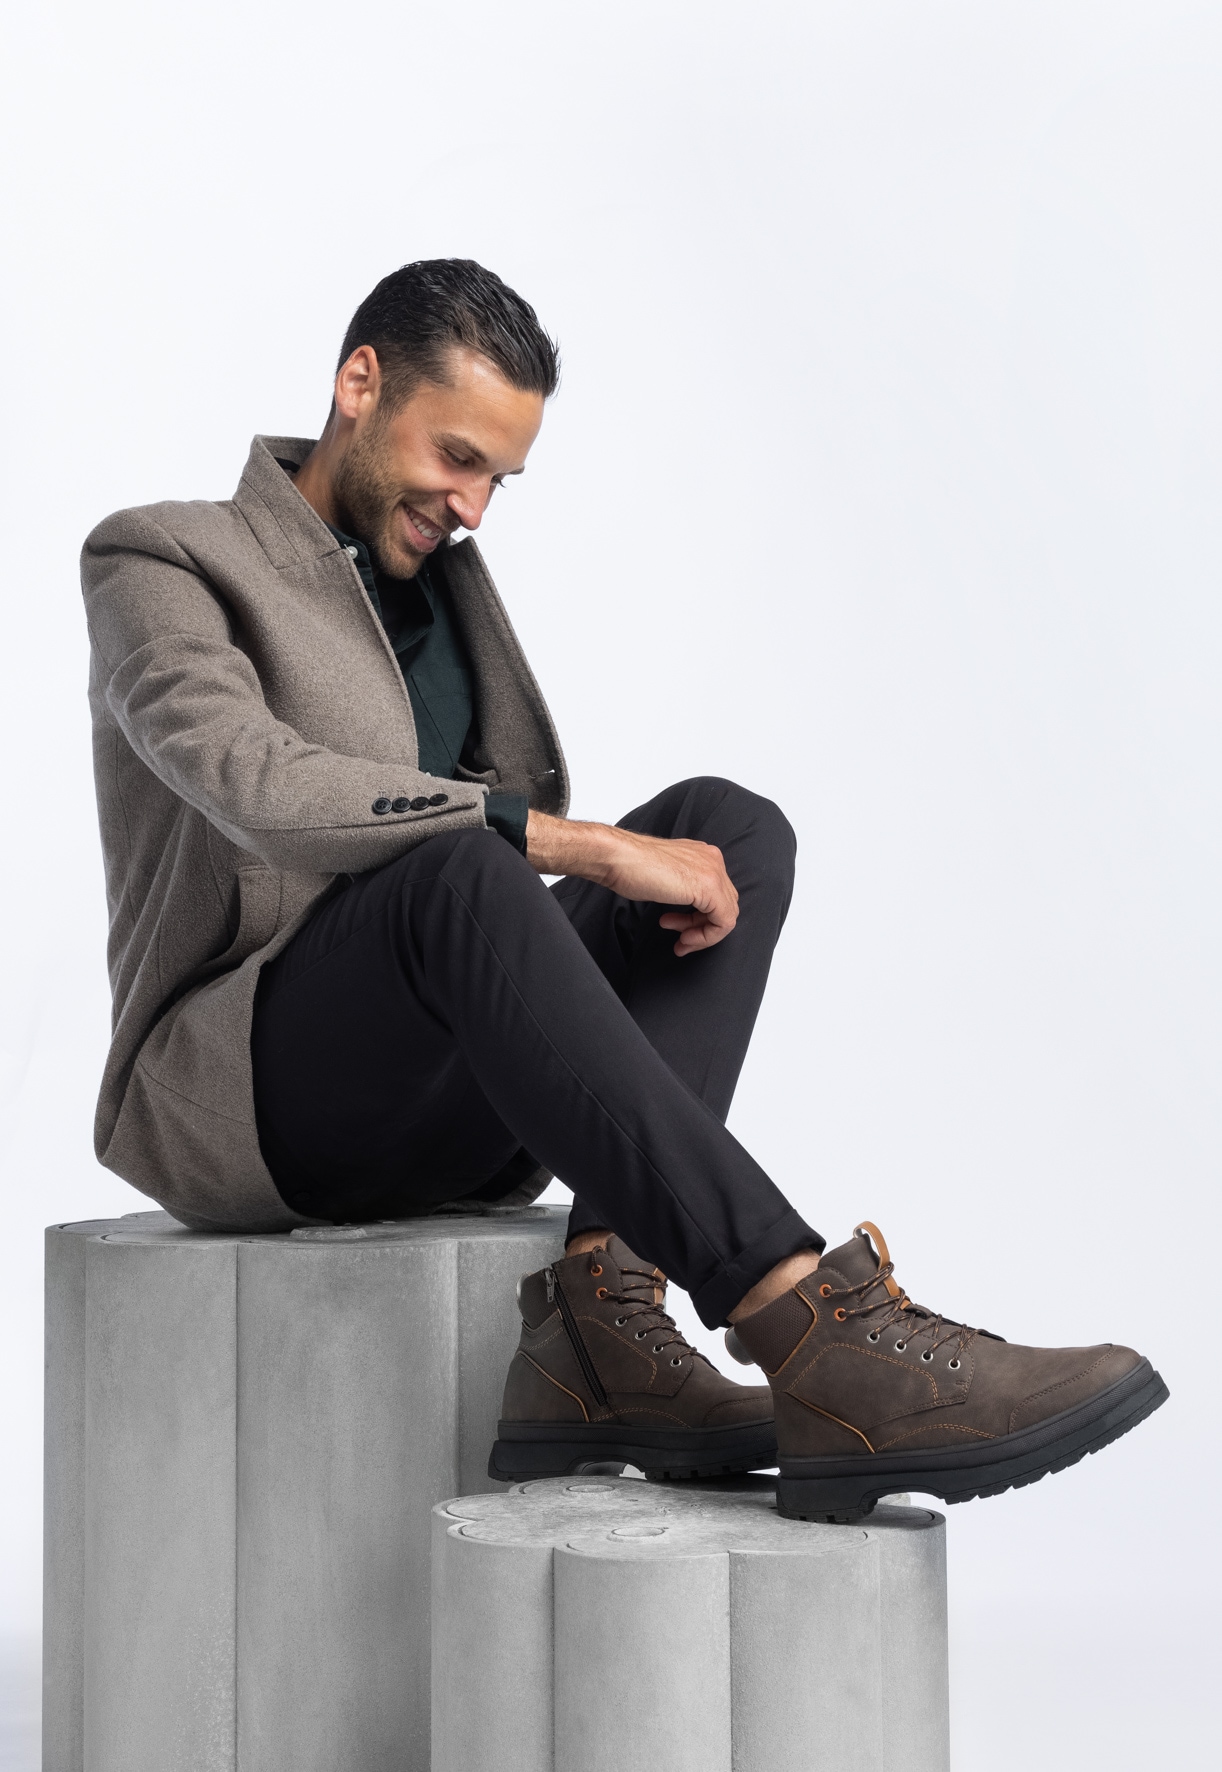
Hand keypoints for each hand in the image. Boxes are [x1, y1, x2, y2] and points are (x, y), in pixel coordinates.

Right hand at [526, 812, 738, 955]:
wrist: (616, 858)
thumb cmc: (630, 866)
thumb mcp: (666, 878)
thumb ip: (683, 887)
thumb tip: (690, 909)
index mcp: (703, 855)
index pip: (717, 894)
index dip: (700, 919)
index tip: (680, 931)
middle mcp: (713, 860)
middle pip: (725, 904)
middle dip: (702, 928)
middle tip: (681, 939)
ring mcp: (713, 871)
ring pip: (727, 914)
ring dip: (703, 935)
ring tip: (681, 942)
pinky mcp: (709, 886)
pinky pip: (723, 921)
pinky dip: (706, 936)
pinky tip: (683, 938)